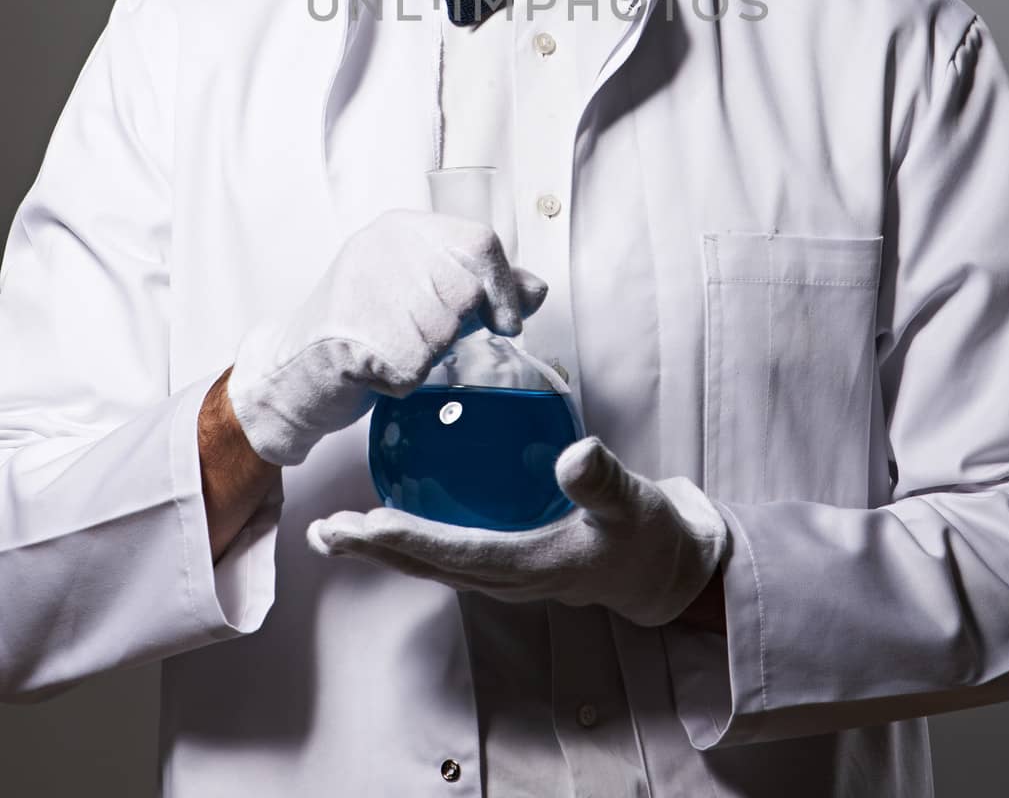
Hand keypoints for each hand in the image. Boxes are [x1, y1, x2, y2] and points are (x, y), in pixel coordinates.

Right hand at [226, 209, 547, 466]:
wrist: (291, 368)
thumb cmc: (365, 328)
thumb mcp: (423, 293)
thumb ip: (480, 287)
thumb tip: (536, 290)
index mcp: (403, 228)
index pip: (479, 241)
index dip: (503, 286)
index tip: (505, 321)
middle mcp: (382, 247)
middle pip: (464, 292)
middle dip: (455, 329)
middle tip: (424, 339)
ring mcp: (362, 286)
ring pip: (441, 333)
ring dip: (427, 357)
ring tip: (392, 349)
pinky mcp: (348, 332)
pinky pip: (413, 367)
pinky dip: (404, 381)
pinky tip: (377, 370)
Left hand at [306, 434, 727, 627]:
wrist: (660, 567)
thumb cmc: (646, 534)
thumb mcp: (634, 504)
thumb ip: (603, 481)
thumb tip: (573, 453)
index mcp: (531, 567)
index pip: (457, 553)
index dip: (408, 539)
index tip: (365, 524)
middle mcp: (506, 578)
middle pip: (428, 564)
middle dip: (373, 549)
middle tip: (325, 531)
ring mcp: (502, 575)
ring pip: (430, 562)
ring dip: (381, 546)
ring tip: (335, 530)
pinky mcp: (505, 563)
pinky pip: (447, 550)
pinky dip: (411, 535)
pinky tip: (391, 509)